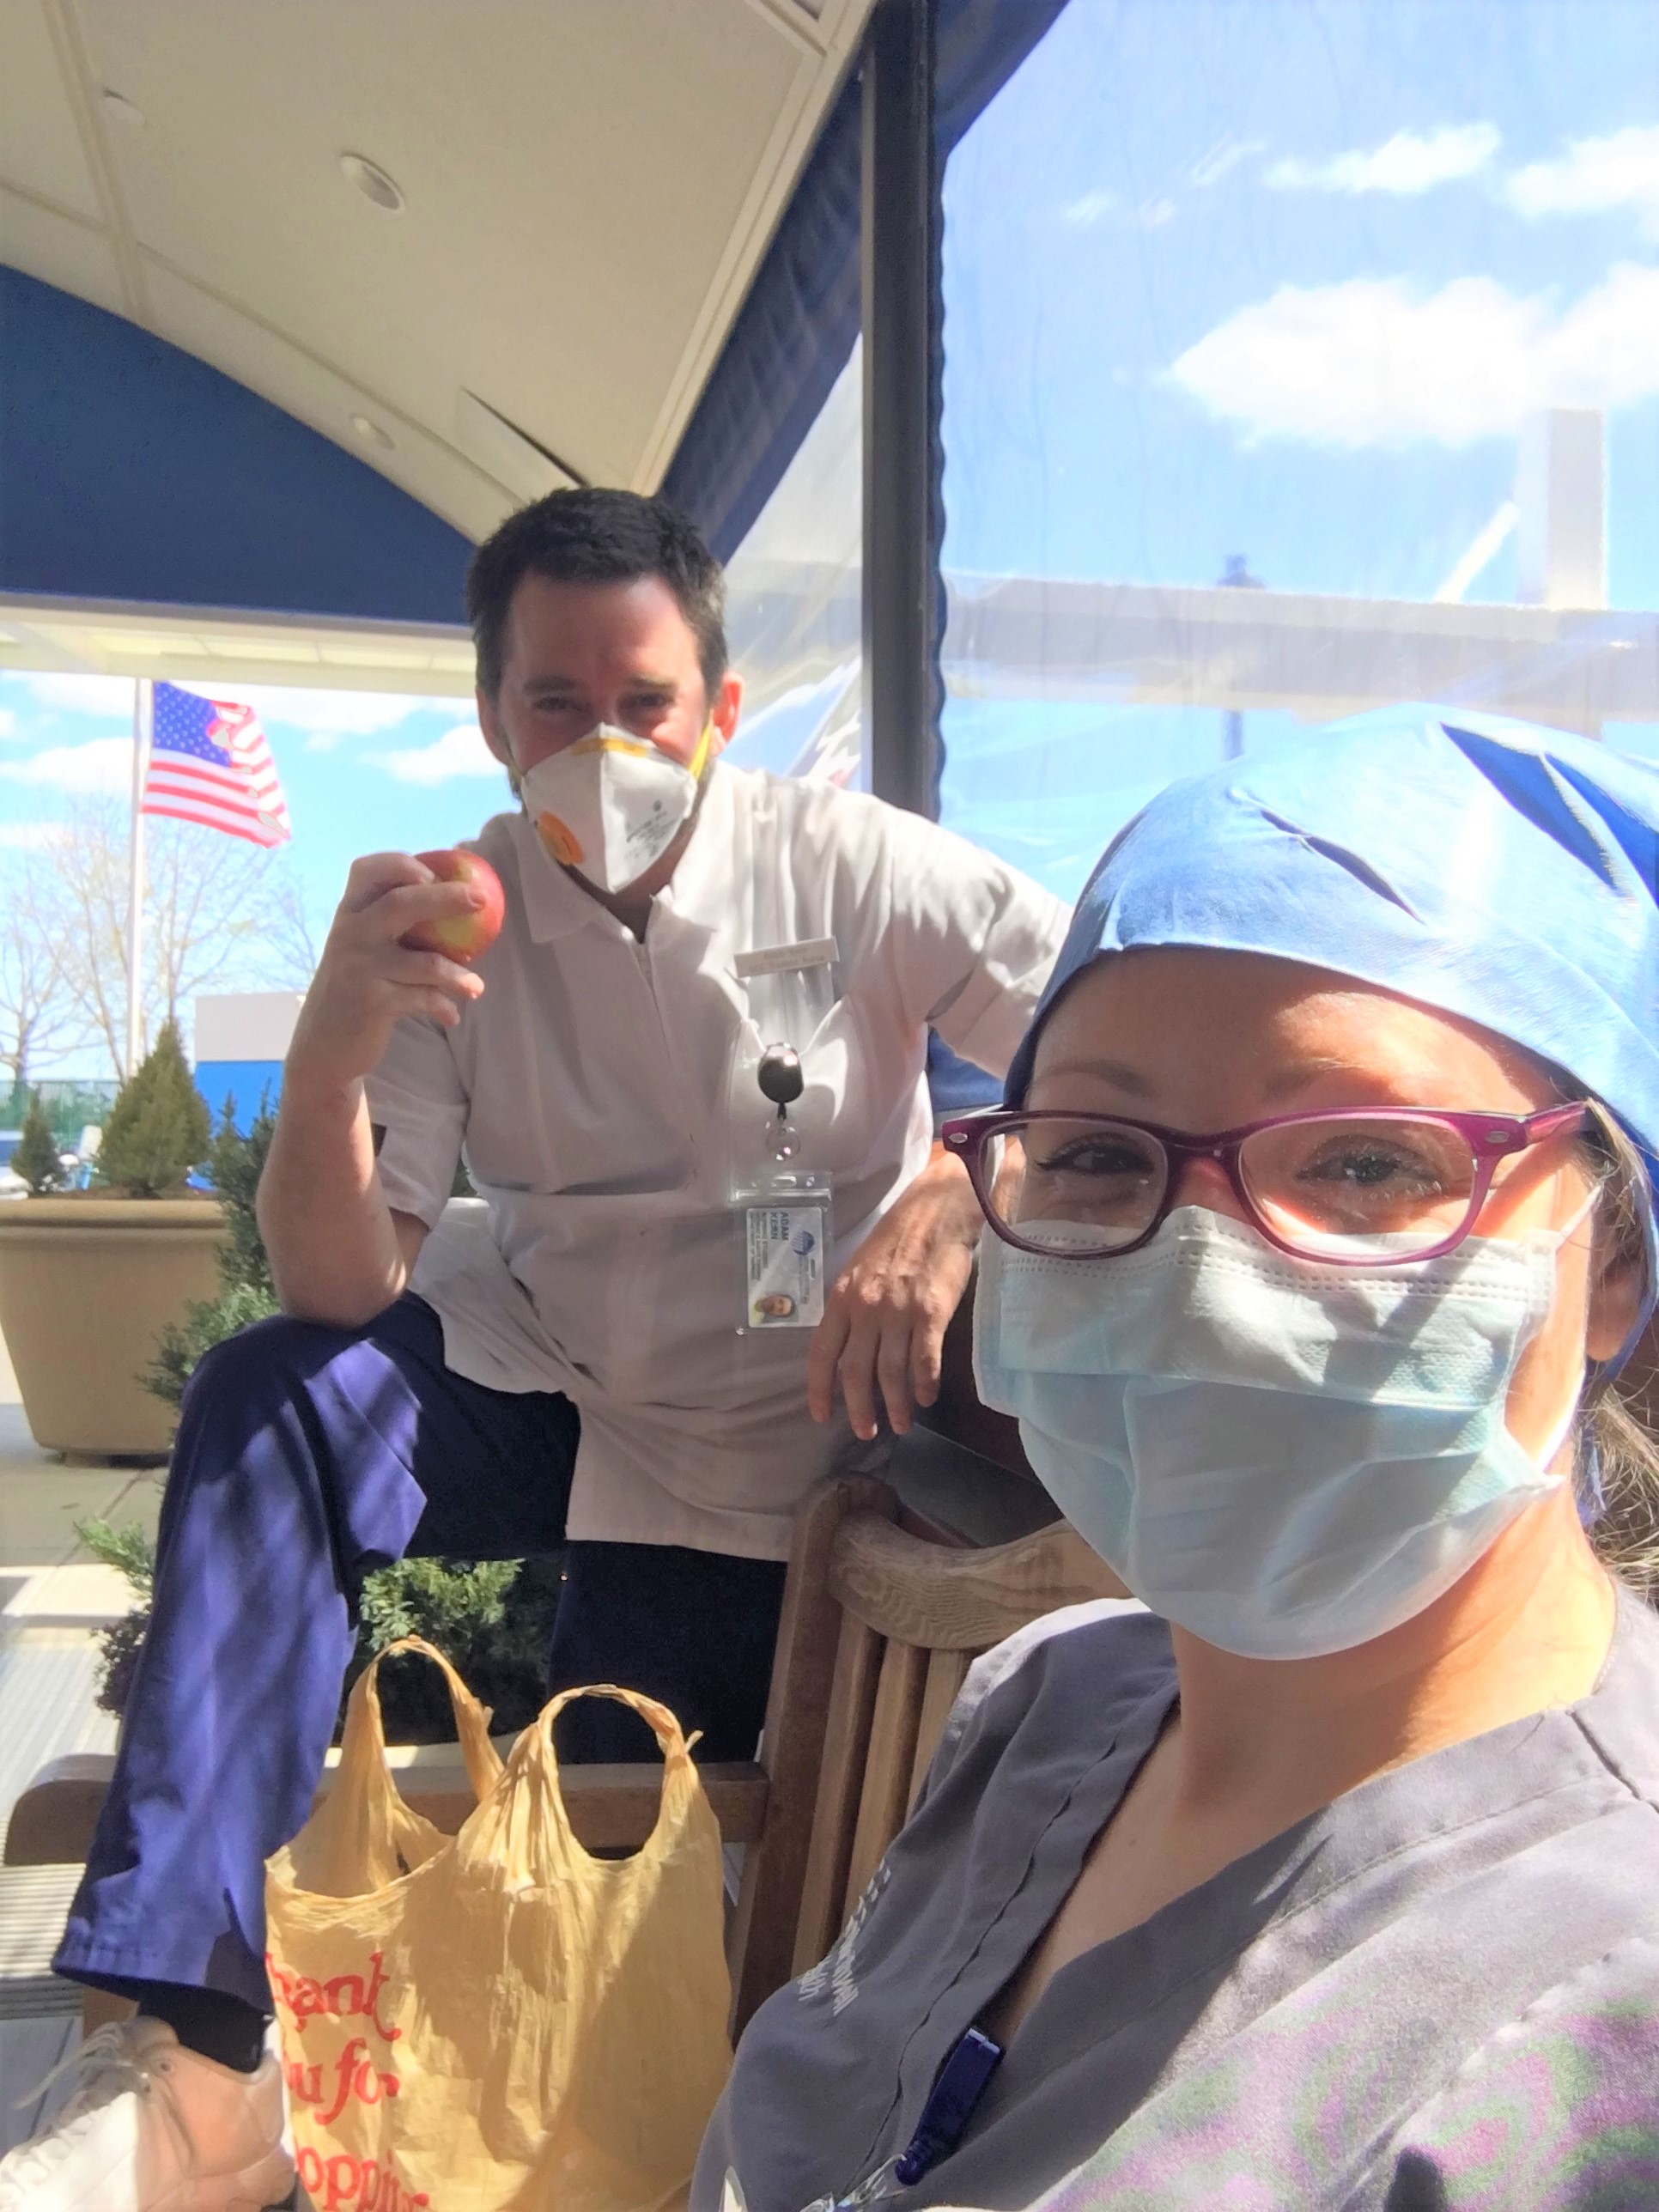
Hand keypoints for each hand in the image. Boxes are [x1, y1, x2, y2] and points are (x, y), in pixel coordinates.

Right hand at [286, 852, 489, 1094]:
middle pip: (401, 904)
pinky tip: (452, 1016)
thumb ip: (390, 925)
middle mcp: (351, 934)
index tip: (432, 873)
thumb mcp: (362, 950)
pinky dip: (443, 1006)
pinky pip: (423, 998)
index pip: (366, 871)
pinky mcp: (374, 1003)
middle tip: (481, 900)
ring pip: (424, 962)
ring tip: (476, 986)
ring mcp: (361, 968)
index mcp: (350, 914)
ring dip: (457, 975)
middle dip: (445, 898)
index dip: (401, 864)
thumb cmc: (355, 988)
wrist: (322, 1045)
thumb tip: (455, 900)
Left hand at [808, 1146, 982, 1440]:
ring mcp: (898, 1311)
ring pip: (890, 1373)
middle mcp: (865, 1308)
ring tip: (902, 1423)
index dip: (820, 1390)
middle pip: (855, 1372)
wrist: (937, 1210)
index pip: (822, 1354)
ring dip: (895, 1405)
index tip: (822, 1416)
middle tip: (867, 1432)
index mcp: (841, 1298)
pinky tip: (926, 1398)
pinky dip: (924, 1384)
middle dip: (859, 1408)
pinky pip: (924, 1360)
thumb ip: (851, 1307)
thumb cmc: (898, 1239)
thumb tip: (849, 1346)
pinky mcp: (931, 1312)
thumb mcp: (859, 1270)